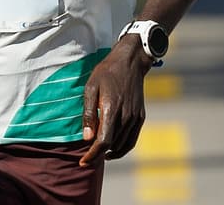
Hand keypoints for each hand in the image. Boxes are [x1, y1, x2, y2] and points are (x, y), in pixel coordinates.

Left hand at [79, 40, 150, 166]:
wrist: (130, 62)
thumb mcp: (90, 88)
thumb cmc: (106, 72)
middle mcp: (126, 117)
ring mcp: (135, 118)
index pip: (103, 142)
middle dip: (98, 154)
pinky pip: (132, 140)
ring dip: (109, 152)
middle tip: (86, 156)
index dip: (92, 155)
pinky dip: (122, 148)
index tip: (83, 162)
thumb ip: (88, 114)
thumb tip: (87, 138)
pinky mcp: (140, 117)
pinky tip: (112, 149)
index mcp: (112, 110)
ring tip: (97, 152)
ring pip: (122, 145)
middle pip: (112, 146)